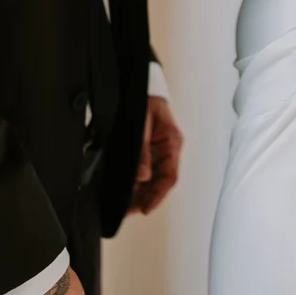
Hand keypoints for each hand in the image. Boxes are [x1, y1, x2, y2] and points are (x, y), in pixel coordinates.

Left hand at [130, 95, 182, 214]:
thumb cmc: (145, 99)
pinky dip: (134, 181)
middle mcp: (167, 149)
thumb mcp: (141, 124)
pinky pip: (143, 170)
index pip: (169, 177)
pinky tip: (124, 188)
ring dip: (138, 192)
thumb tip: (141, 176)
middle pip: (159, 182)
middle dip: (144, 198)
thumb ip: (142, 151)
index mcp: (171, 143)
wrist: (139, 83)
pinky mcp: (146, 149)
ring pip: (150, 178)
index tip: (145, 209)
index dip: (157, 196)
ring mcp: (157, 150)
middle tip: (128, 211)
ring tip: (124, 205)